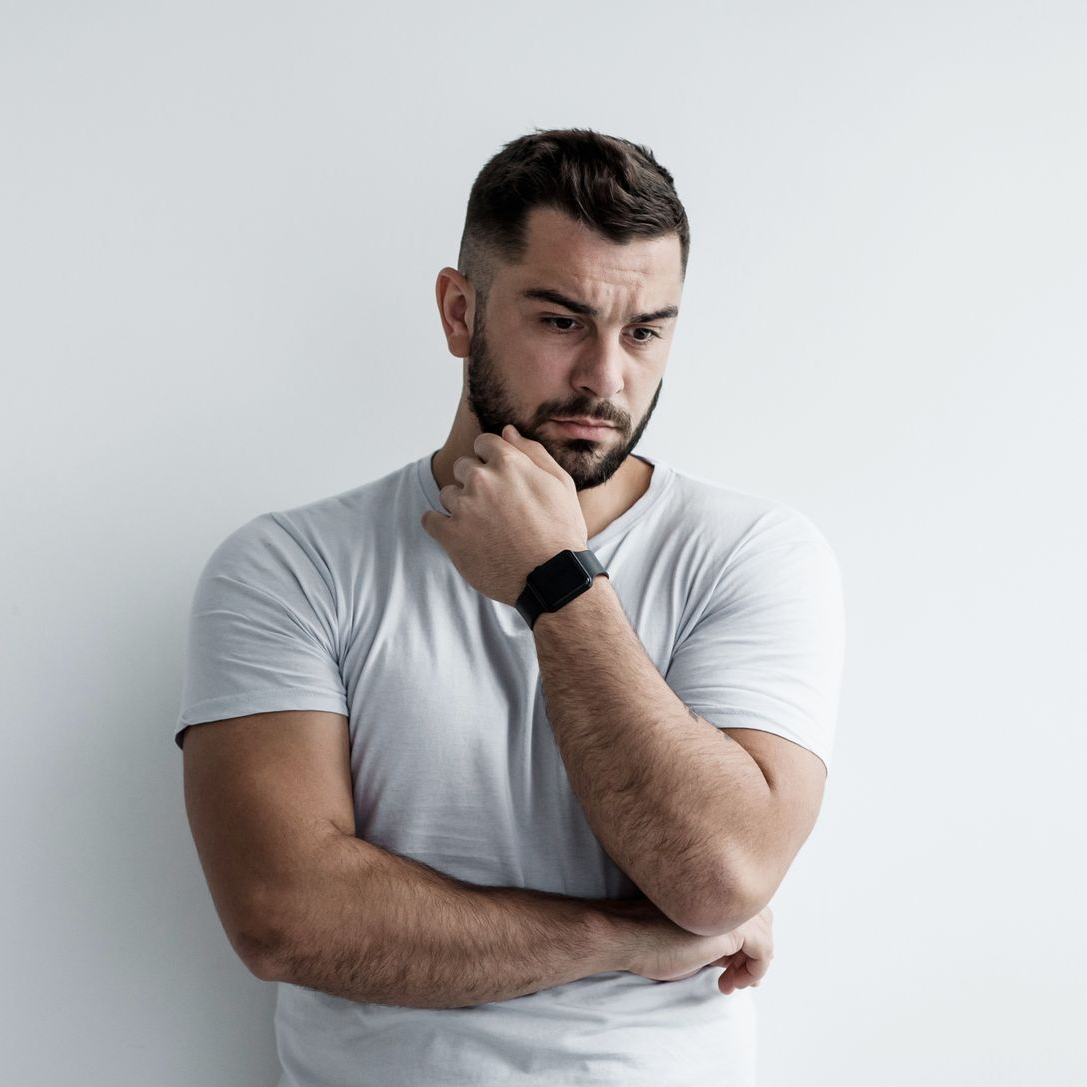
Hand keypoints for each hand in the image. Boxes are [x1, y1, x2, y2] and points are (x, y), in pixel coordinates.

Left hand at [420, 426, 588, 606]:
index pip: (483, 443)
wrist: (551, 577)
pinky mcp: (449, 534)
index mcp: (508, 462)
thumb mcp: (560, 484)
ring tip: (484, 527)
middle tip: (496, 508)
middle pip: (463, 466)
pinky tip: (460, 535)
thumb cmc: (561, 531)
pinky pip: (430, 519)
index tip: (499, 479)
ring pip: (448, 493)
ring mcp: (463, 507)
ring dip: (461, 505)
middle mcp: (482, 479)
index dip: (491, 459)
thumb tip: (507, 431)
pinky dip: (440, 525)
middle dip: (476, 482)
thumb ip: (532, 452)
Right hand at [604, 896, 773, 995]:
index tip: (731, 965)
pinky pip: (763, 952)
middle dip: (753, 951)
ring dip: (752, 965)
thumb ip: (715, 936)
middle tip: (734, 976)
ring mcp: (730, 908)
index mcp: (712, 887)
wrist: (624, 935)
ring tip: (730, 983)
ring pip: (765, 936)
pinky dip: (753, 972)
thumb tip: (738, 956)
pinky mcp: (732, 929)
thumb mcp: (689, 933)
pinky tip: (728, 984)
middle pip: (763, 919)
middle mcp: (725, 891)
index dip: (745, 938)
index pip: (748, 908)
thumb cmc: (647, 936)